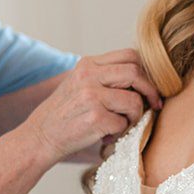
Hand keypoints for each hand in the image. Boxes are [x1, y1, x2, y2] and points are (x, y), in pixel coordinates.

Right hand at [23, 49, 161, 163]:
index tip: (151, 88)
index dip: (147, 72)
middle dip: (150, 91)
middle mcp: (89, 76)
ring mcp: (91, 96)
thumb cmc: (66, 114)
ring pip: (134, 101)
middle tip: (154, 106)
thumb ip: (106, 77)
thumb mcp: (81, 84)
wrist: (40, 137)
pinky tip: (105, 136)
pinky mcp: (95, 118)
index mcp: (88, 64)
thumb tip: (146, 79)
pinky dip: (119, 133)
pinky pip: (123, 123)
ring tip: (120, 125)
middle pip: (136, 73)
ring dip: (133, 117)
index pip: (130, 55)